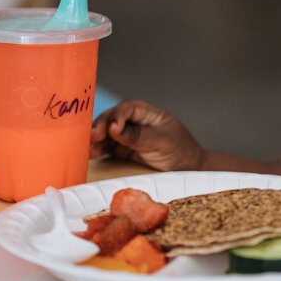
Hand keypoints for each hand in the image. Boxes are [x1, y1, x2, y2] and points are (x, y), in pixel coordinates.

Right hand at [89, 99, 203, 171]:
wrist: (191, 171)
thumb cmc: (181, 152)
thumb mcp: (162, 142)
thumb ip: (137, 136)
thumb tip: (113, 128)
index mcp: (148, 113)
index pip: (127, 108)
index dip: (117, 115)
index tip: (111, 128)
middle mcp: (136, 122)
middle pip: (113, 119)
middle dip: (101, 126)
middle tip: (93, 137)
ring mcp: (130, 137)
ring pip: (107, 133)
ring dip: (97, 139)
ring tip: (89, 148)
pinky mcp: (125, 151)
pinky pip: (109, 148)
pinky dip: (100, 150)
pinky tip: (91, 154)